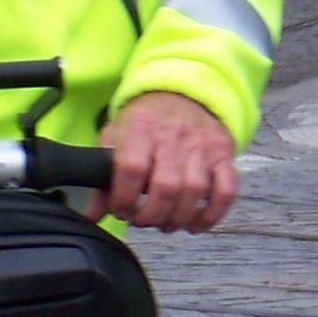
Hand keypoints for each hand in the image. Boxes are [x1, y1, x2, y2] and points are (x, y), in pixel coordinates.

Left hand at [100, 91, 238, 230]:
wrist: (183, 93)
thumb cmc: (145, 121)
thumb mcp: (114, 137)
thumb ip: (101, 177)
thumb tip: (91, 216)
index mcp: (140, 128)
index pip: (131, 168)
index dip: (123, 198)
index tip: (120, 209)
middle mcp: (173, 135)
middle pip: (165, 187)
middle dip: (151, 215)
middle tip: (142, 220)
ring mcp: (201, 146)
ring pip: (194, 191)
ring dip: (177, 218)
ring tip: (165, 222)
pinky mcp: (223, 155)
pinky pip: (225, 191)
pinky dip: (211, 214)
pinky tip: (194, 223)